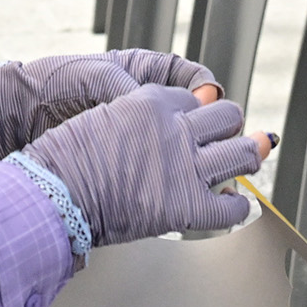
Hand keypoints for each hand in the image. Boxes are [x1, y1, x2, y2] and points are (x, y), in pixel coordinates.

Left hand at [0, 50, 220, 159]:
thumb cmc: (52, 83)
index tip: (212, 101)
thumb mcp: (95, 77)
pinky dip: (172, 178)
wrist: (13, 115)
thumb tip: (160, 105)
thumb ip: (130, 89)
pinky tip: (177, 185)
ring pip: (182, 145)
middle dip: (214, 127)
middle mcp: (145, 103)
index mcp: (142, 74)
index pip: (191, 80)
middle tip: (223, 138)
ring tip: (206, 167)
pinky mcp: (124, 162)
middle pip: (197, 115)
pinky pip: (158, 170)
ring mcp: (135, 134)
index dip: (207, 91)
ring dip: (197, 156)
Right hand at [25, 85, 260, 245]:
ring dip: (249, 153)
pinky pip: (230, 207)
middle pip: (226, 115)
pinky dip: (238, 207)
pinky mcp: (187, 205)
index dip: (195, 113)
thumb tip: (142, 135)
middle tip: (230, 137)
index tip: (195, 124)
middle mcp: (175, 128)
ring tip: (252, 156)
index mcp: (152, 102)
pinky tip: (235, 205)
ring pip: (241, 152)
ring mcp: (185, 165)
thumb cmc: (64, 161)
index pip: (191, 99)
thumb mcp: (101, 119)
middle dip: (230, 125)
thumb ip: (131, 119)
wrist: (54, 194)